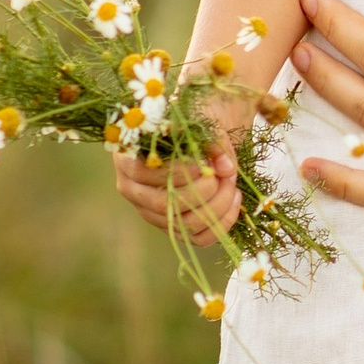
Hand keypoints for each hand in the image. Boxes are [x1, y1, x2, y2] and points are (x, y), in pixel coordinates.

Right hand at [111, 125, 241, 239]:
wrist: (195, 137)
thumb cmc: (189, 126)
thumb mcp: (198, 125)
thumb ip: (212, 142)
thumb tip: (226, 169)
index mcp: (128, 161)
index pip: (146, 174)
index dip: (181, 171)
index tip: (206, 162)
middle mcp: (133, 191)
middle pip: (165, 205)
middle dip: (204, 191)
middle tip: (227, 174)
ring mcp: (152, 213)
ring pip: (185, 225)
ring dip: (218, 206)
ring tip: (232, 184)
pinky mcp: (173, 228)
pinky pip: (200, 239)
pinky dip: (223, 223)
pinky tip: (235, 200)